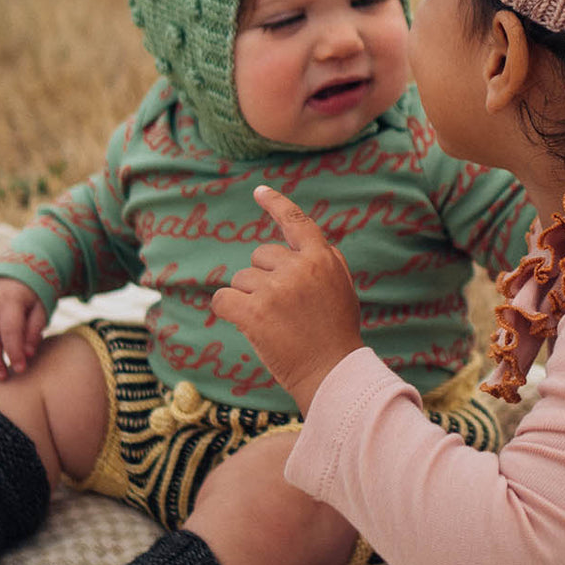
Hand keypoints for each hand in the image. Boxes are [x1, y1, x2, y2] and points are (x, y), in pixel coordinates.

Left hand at [211, 185, 363, 413]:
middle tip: (283, 310)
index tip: (259, 192)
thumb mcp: (342, 289)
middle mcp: (299, 267)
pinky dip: (227, 311)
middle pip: (260, 256)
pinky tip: (246, 326)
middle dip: (263, 279)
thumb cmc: (336, 335)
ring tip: (273, 324)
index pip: (296, 221)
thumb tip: (301, 245)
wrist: (332, 373)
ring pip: (241, 279)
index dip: (276, 204)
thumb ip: (324, 262)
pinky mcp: (254, 312)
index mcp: (323, 258)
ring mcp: (276, 289)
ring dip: (249, 299)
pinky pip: (222, 299)